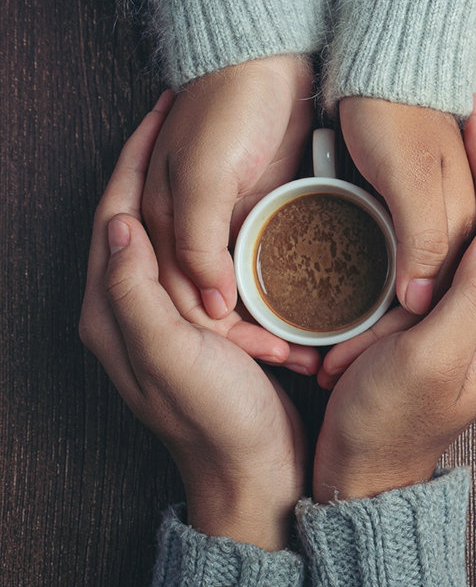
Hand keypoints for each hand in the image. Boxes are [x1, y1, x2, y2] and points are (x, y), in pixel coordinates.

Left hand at [81, 92, 307, 549]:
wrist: (252, 474)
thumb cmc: (215, 419)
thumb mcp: (170, 355)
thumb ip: (136, 293)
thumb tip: (121, 224)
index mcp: (111, 313)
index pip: (113, 216)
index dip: (134, 160)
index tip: (162, 112)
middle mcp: (128, 312)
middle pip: (133, 218)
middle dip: (151, 163)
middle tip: (181, 115)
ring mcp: (163, 320)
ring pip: (164, 236)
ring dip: (179, 189)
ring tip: (209, 149)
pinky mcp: (196, 329)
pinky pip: (194, 262)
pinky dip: (208, 226)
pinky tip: (237, 208)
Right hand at [142, 54, 319, 375]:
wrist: (271, 53)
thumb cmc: (229, 108)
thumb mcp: (204, 176)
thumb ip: (196, 240)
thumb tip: (211, 305)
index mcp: (161, 223)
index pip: (182, 302)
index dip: (222, 334)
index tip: (266, 356)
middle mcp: (192, 228)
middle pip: (214, 305)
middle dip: (251, 340)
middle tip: (298, 361)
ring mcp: (231, 218)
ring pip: (246, 291)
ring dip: (274, 322)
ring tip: (313, 349)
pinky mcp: (268, 206)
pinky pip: (275, 261)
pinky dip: (293, 290)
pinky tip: (323, 311)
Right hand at [312, 95, 475, 500]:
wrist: (362, 477)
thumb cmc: (388, 425)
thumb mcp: (429, 360)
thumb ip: (470, 298)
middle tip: (473, 108)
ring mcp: (475, 321)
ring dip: (469, 184)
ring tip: (457, 132)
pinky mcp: (445, 323)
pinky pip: (452, 255)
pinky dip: (442, 214)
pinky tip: (425, 189)